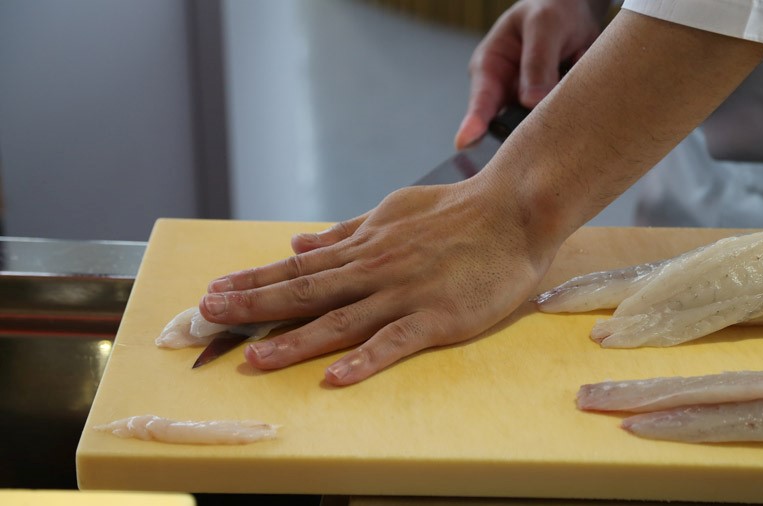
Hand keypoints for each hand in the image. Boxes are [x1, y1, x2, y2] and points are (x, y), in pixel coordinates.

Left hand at [198, 180, 558, 385]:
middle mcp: (374, 270)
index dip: (254, 280)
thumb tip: (299, 242)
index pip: (299, 267)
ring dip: (294, 340)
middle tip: (208, 319)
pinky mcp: (437, 317)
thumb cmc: (457, 210)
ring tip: (254, 357)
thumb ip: (346, 232)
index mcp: (364, 247)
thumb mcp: (392, 210)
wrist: (513, 209)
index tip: (215, 290)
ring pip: (340, 321)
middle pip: (305, 293)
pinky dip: (364, 360)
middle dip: (254, 306)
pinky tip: (335, 378)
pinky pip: (394, 343)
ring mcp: (404, 294)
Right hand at [454, 0, 604, 148]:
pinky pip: (559, 120)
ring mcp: (527, 105)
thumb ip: (538, 60)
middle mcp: (504, 92)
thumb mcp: (543, 24)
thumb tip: (531, 101)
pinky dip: (571, 110)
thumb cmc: (549, 11)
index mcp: (489, 68)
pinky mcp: (549, 111)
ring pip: (536, 128)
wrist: (576, 13)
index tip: (465, 142)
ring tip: (569, 91)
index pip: (480, 100)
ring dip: (554, 118)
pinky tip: (578, 91)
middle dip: (523, 132)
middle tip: (544, 125)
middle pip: (507, 126)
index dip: (473, 123)